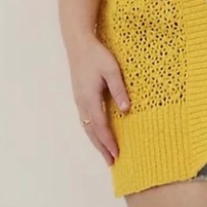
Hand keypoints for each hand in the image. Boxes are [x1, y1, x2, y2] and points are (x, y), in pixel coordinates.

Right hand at [67, 35, 130, 165]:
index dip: (108, 141)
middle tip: (111, 162)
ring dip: (96, 141)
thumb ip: (119, 90)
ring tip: (105, 153)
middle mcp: (82, 103)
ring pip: (87, 127)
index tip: (116, 154)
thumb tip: (126, 110)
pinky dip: (91, 131)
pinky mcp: (79, 96)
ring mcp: (79, 100)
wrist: (79, 45)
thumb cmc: (97, 56)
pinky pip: (85, 119)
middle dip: (102, 147)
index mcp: (90, 98)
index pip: (100, 125)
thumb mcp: (112, 70)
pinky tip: (96, 133)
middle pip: (91, 131)